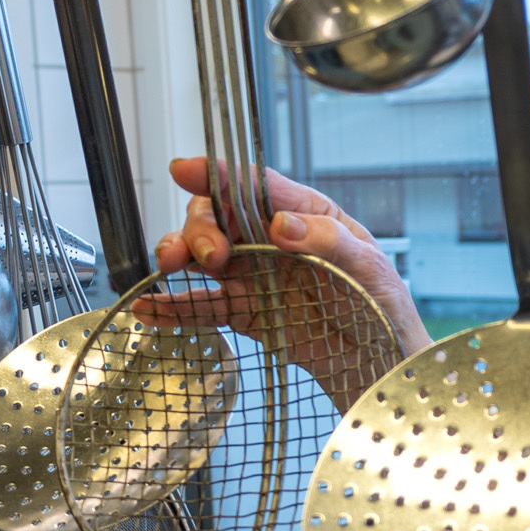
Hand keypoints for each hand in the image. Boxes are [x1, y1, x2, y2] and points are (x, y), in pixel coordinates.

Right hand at [154, 157, 430, 356]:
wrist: (379, 360)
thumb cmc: (381, 303)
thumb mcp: (366, 264)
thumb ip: (327, 240)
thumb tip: (282, 224)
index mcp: (303, 213)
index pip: (254, 185)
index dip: (217, 174)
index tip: (185, 170)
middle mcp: (270, 239)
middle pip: (218, 217)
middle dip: (201, 227)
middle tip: (210, 253)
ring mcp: (253, 275)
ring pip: (201, 255)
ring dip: (177, 253)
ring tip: (168, 266)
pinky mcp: (244, 312)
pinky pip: (202, 306)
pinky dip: (172, 306)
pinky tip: (148, 307)